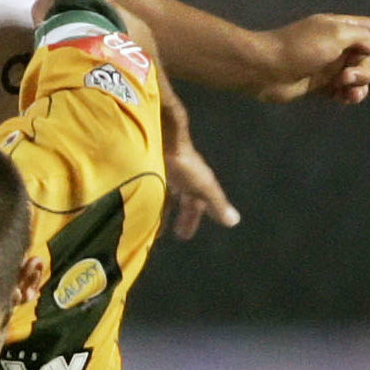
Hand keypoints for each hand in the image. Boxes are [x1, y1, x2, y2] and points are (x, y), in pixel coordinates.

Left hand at [159, 86, 238, 239]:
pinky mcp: (146, 165)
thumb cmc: (184, 162)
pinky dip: (145, 196)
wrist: (161, 133)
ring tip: (147, 224)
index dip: (191, 220)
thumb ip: (217, 203)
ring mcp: (162, 169)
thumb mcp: (203, 186)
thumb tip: (234, 221)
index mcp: (195, 182)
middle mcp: (180, 176)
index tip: (183, 236)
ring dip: (158, 207)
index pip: (196, 205)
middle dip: (176, 214)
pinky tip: (135, 205)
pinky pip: (147, 185)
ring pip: (162, 192)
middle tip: (167, 233)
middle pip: (179, 199)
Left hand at [254, 14, 369, 104]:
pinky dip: (348, 95)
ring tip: (344, 91)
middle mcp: (336, 45)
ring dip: (359, 86)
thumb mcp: (334, 34)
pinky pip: (344, 91)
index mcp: (340, 27)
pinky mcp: (319, 85)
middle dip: (364, 71)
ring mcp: (328, 66)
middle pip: (368, 58)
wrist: (263, 69)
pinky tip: (342, 99)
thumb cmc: (299, 49)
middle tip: (346, 77)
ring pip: (358, 77)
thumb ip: (360, 37)